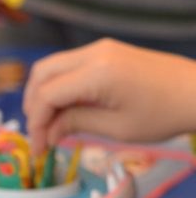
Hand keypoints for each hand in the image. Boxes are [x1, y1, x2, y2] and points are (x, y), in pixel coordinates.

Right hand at [23, 39, 195, 153]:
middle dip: (34, 105)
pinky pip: (70, 66)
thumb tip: (48, 133)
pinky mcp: (106, 51)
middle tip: (40, 135)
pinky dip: (60, 86)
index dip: (37, 123)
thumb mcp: (117, 128)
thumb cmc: (162, 115)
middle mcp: (93, 53)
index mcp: (97, 73)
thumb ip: (76, 124)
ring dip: (44, 94)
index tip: (39, 149)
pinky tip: (67, 110)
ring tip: (51, 125)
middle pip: (42, 73)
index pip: (47, 94)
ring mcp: (100, 48)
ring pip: (53, 66)